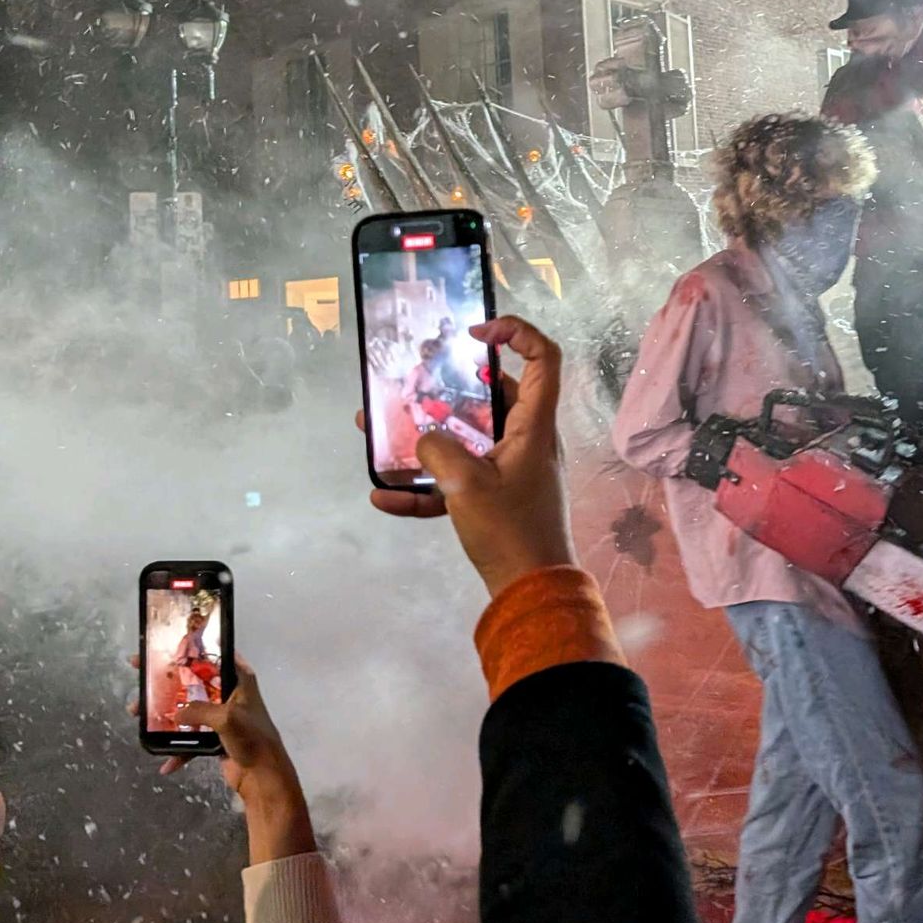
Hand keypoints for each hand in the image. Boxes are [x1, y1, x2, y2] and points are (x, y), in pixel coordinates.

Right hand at [129, 656, 314, 862]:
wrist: (263, 775)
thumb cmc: (252, 738)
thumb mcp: (226, 718)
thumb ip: (199, 711)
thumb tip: (176, 715)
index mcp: (238, 679)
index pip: (212, 655)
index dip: (188, 649)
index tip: (162, 646)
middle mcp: (229, 693)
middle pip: (193, 682)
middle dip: (166, 683)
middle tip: (141, 678)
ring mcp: (222, 716)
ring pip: (187, 710)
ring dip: (165, 715)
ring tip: (137, 714)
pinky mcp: (216, 737)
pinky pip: (191, 739)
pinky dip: (179, 749)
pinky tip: (166, 763)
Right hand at [366, 315, 574, 599]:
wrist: (530, 591)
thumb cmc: (509, 531)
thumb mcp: (466, 485)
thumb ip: (438, 449)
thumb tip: (426, 438)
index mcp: (534, 426)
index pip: (543, 359)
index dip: (516, 332)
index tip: (476, 330)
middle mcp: (527, 440)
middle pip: (494, 396)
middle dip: (448, 387)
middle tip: (411, 379)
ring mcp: (512, 470)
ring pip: (467, 439)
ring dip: (426, 437)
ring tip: (379, 432)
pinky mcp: (496, 498)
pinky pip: (458, 481)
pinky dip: (426, 486)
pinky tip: (384, 496)